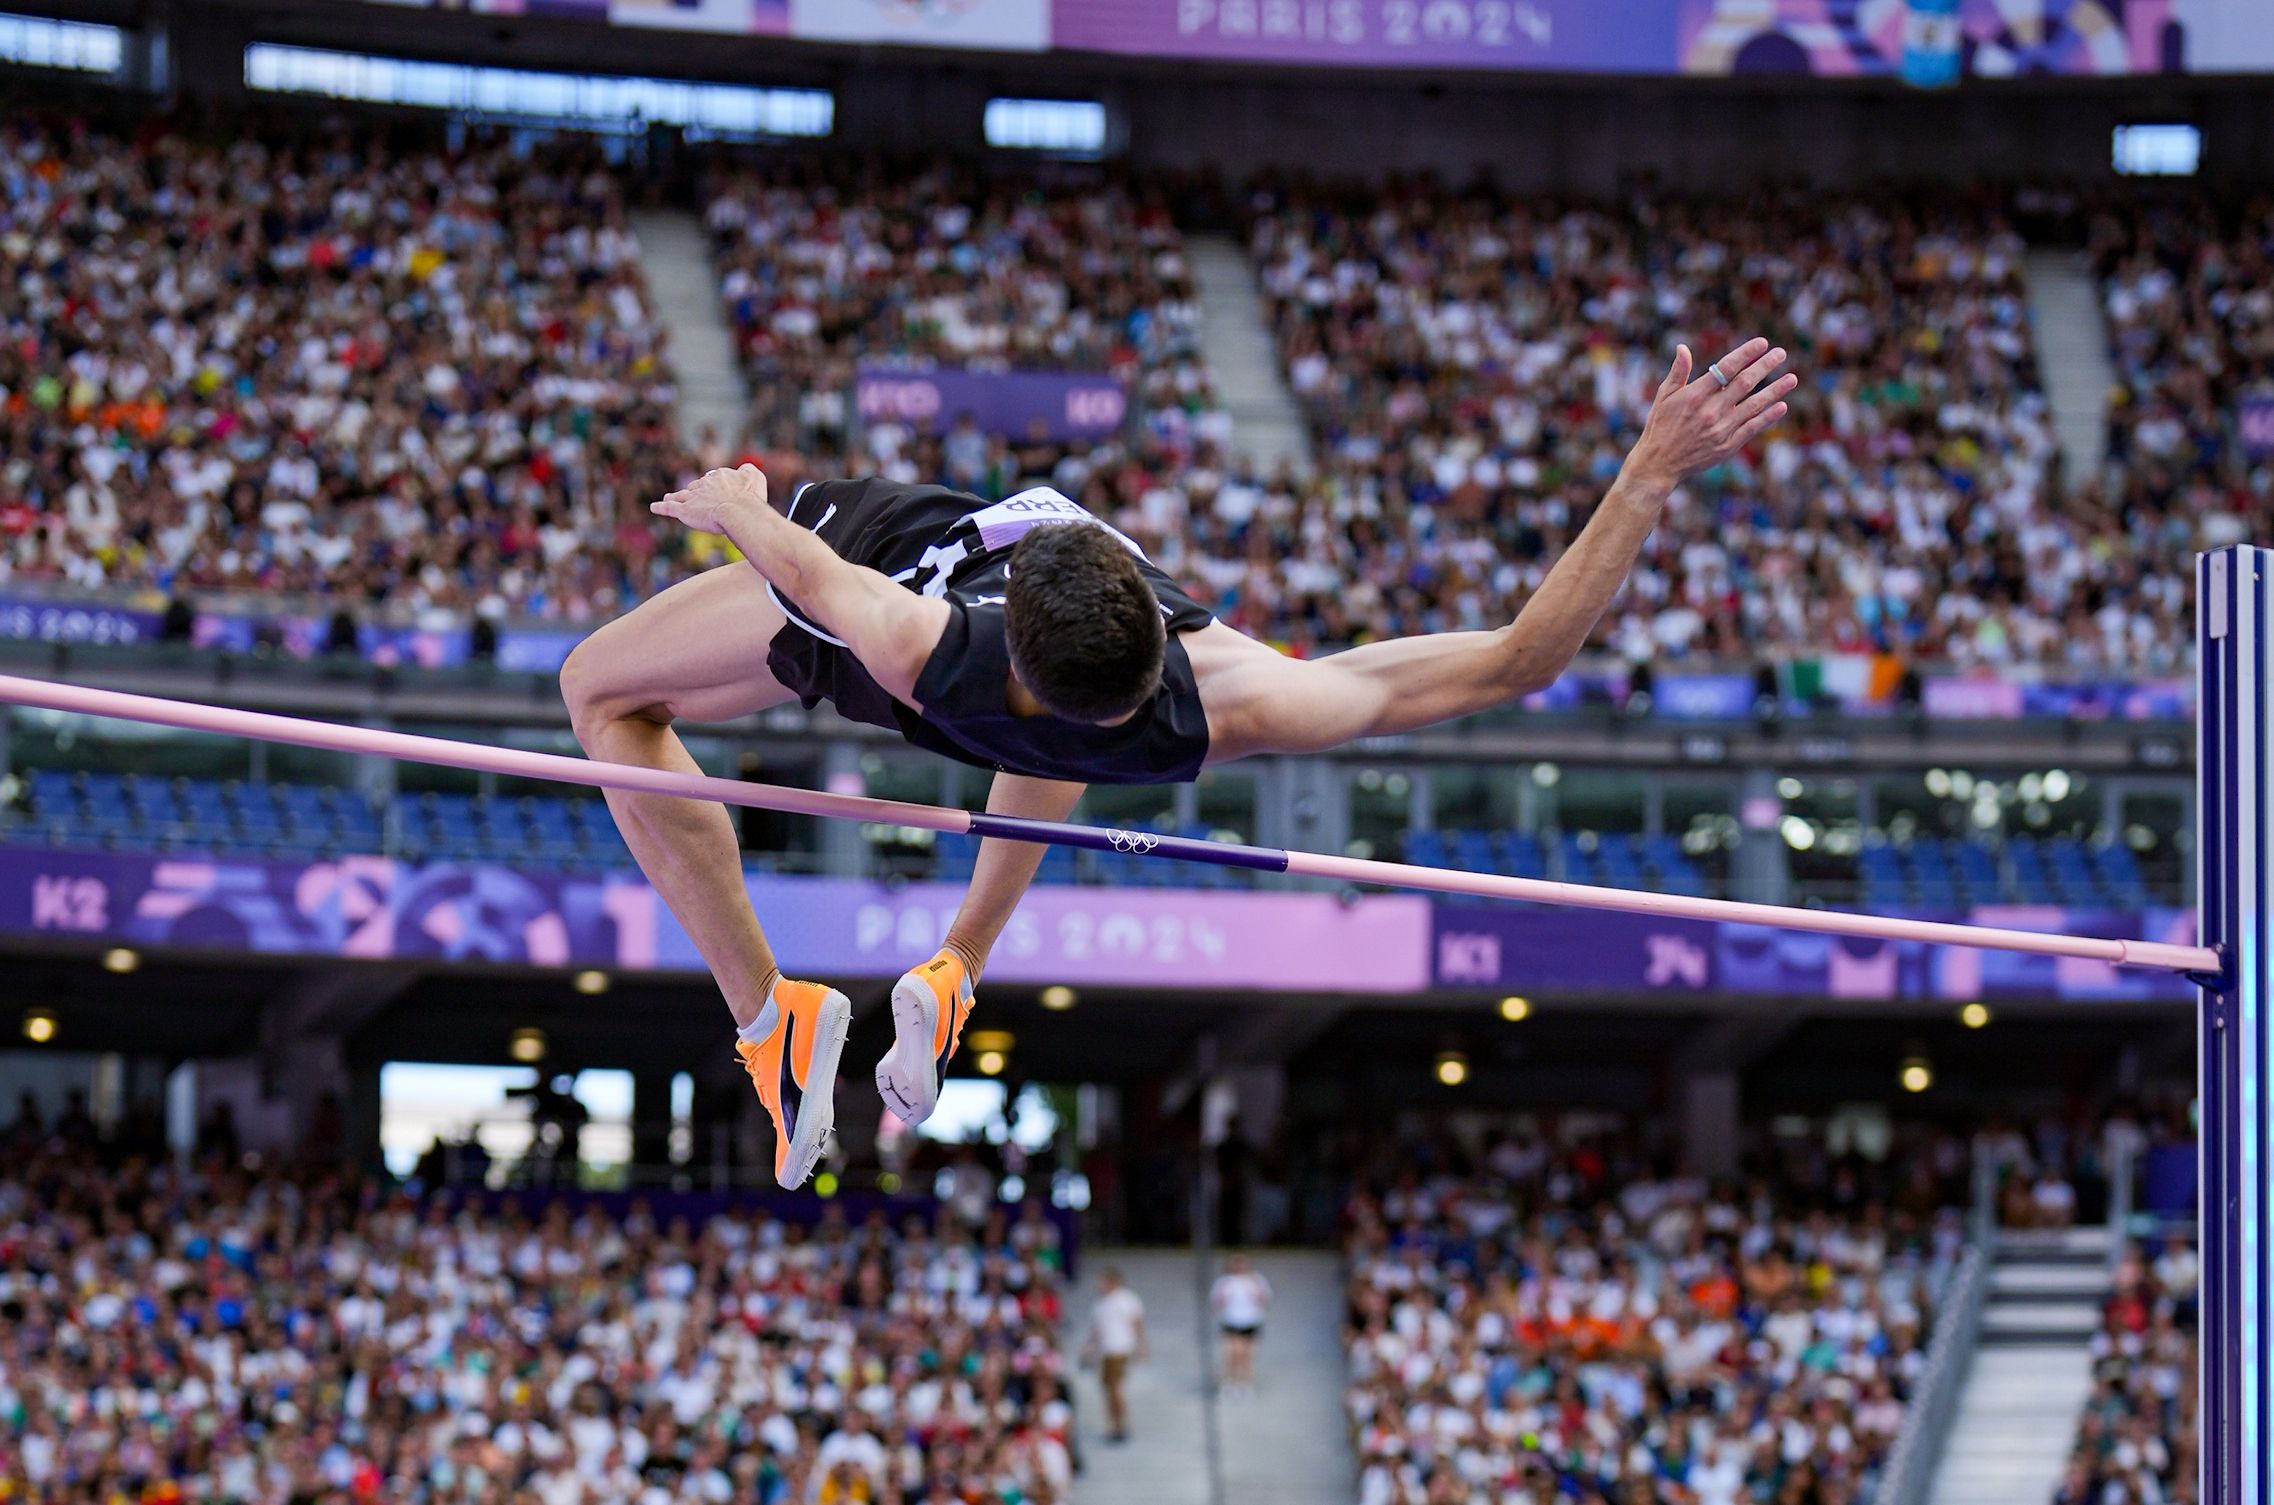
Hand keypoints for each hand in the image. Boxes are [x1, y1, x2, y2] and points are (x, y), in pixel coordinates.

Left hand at [651, 463, 767, 534]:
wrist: (738, 510)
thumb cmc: (750, 497)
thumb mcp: (756, 477)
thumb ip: (749, 470)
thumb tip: (744, 468)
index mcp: (720, 477)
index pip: (715, 480)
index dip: (717, 488)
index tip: (720, 495)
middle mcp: (705, 484)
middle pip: (698, 487)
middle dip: (697, 492)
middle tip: (696, 500)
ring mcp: (692, 497)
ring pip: (682, 495)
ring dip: (677, 496)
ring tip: (670, 497)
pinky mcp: (684, 510)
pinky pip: (669, 508)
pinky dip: (661, 507)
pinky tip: (654, 507)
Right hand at [1626, 338, 1796, 491]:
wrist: (1659, 464)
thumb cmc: (1660, 426)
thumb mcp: (1663, 397)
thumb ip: (1678, 372)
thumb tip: (1683, 348)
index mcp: (1695, 395)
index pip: (1726, 368)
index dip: (1746, 354)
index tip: (1762, 343)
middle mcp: (1710, 411)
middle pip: (1744, 383)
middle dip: (1765, 366)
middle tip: (1781, 353)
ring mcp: (1720, 429)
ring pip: (1754, 405)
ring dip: (1775, 391)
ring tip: (1792, 378)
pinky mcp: (1727, 446)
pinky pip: (1752, 428)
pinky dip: (1768, 417)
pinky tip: (1782, 406)